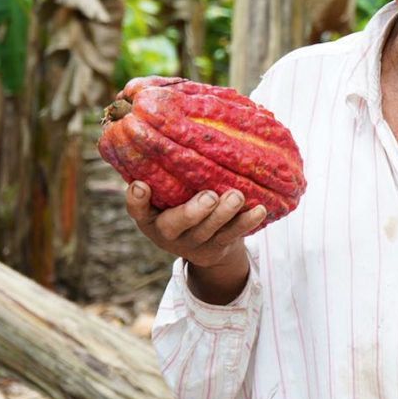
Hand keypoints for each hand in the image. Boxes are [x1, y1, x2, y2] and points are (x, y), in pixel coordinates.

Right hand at [125, 182, 263, 303]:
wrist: (206, 246)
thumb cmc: (182, 212)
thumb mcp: (166, 202)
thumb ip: (163, 184)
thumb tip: (155, 152)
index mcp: (152, 221)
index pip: (138, 212)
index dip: (137, 201)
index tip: (140, 185)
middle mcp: (171, 234)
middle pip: (177, 224)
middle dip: (193, 211)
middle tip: (209, 197)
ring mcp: (197, 242)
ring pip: (209, 229)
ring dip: (224, 214)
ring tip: (237, 197)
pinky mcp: (221, 244)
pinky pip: (234, 233)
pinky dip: (248, 222)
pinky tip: (260, 210)